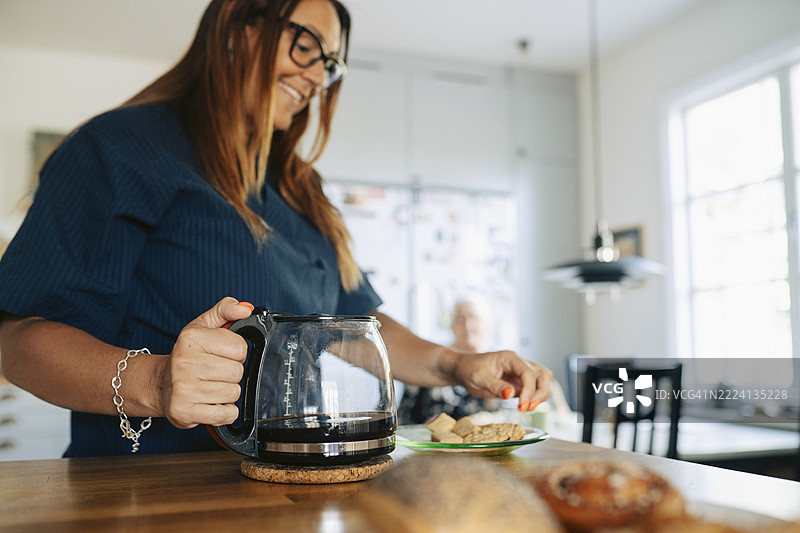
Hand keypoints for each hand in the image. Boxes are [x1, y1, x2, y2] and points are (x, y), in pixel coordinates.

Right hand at [158, 297, 252, 428]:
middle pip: (237, 372)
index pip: (240, 347)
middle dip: (231, 374)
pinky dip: (225, 411)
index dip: (236, 353)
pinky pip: (226, 414)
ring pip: (233, 393)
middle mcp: (185, 363)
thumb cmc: (187, 356)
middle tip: (215, 373)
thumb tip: (245, 309)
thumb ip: (225, 310)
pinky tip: (211, 403)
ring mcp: (184, 389)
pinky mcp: (184, 412)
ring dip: (227, 392)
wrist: (161, 384)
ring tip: (211, 387)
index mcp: (192, 339)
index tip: (222, 355)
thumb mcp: (202, 326)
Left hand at [451, 350, 551, 411]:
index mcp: (510, 358)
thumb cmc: (469, 369)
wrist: (463, 370)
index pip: (528, 372)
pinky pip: (533, 390)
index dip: (529, 389)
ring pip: (542, 381)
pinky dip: (534, 399)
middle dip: (541, 392)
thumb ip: (495, 385)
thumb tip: (510, 394)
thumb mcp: (478, 377)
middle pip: (543, 375)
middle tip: (529, 407)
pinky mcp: (518, 384)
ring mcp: (520, 374)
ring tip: (528, 408)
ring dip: (541, 395)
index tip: (522, 405)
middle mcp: (519, 364)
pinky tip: (524, 407)